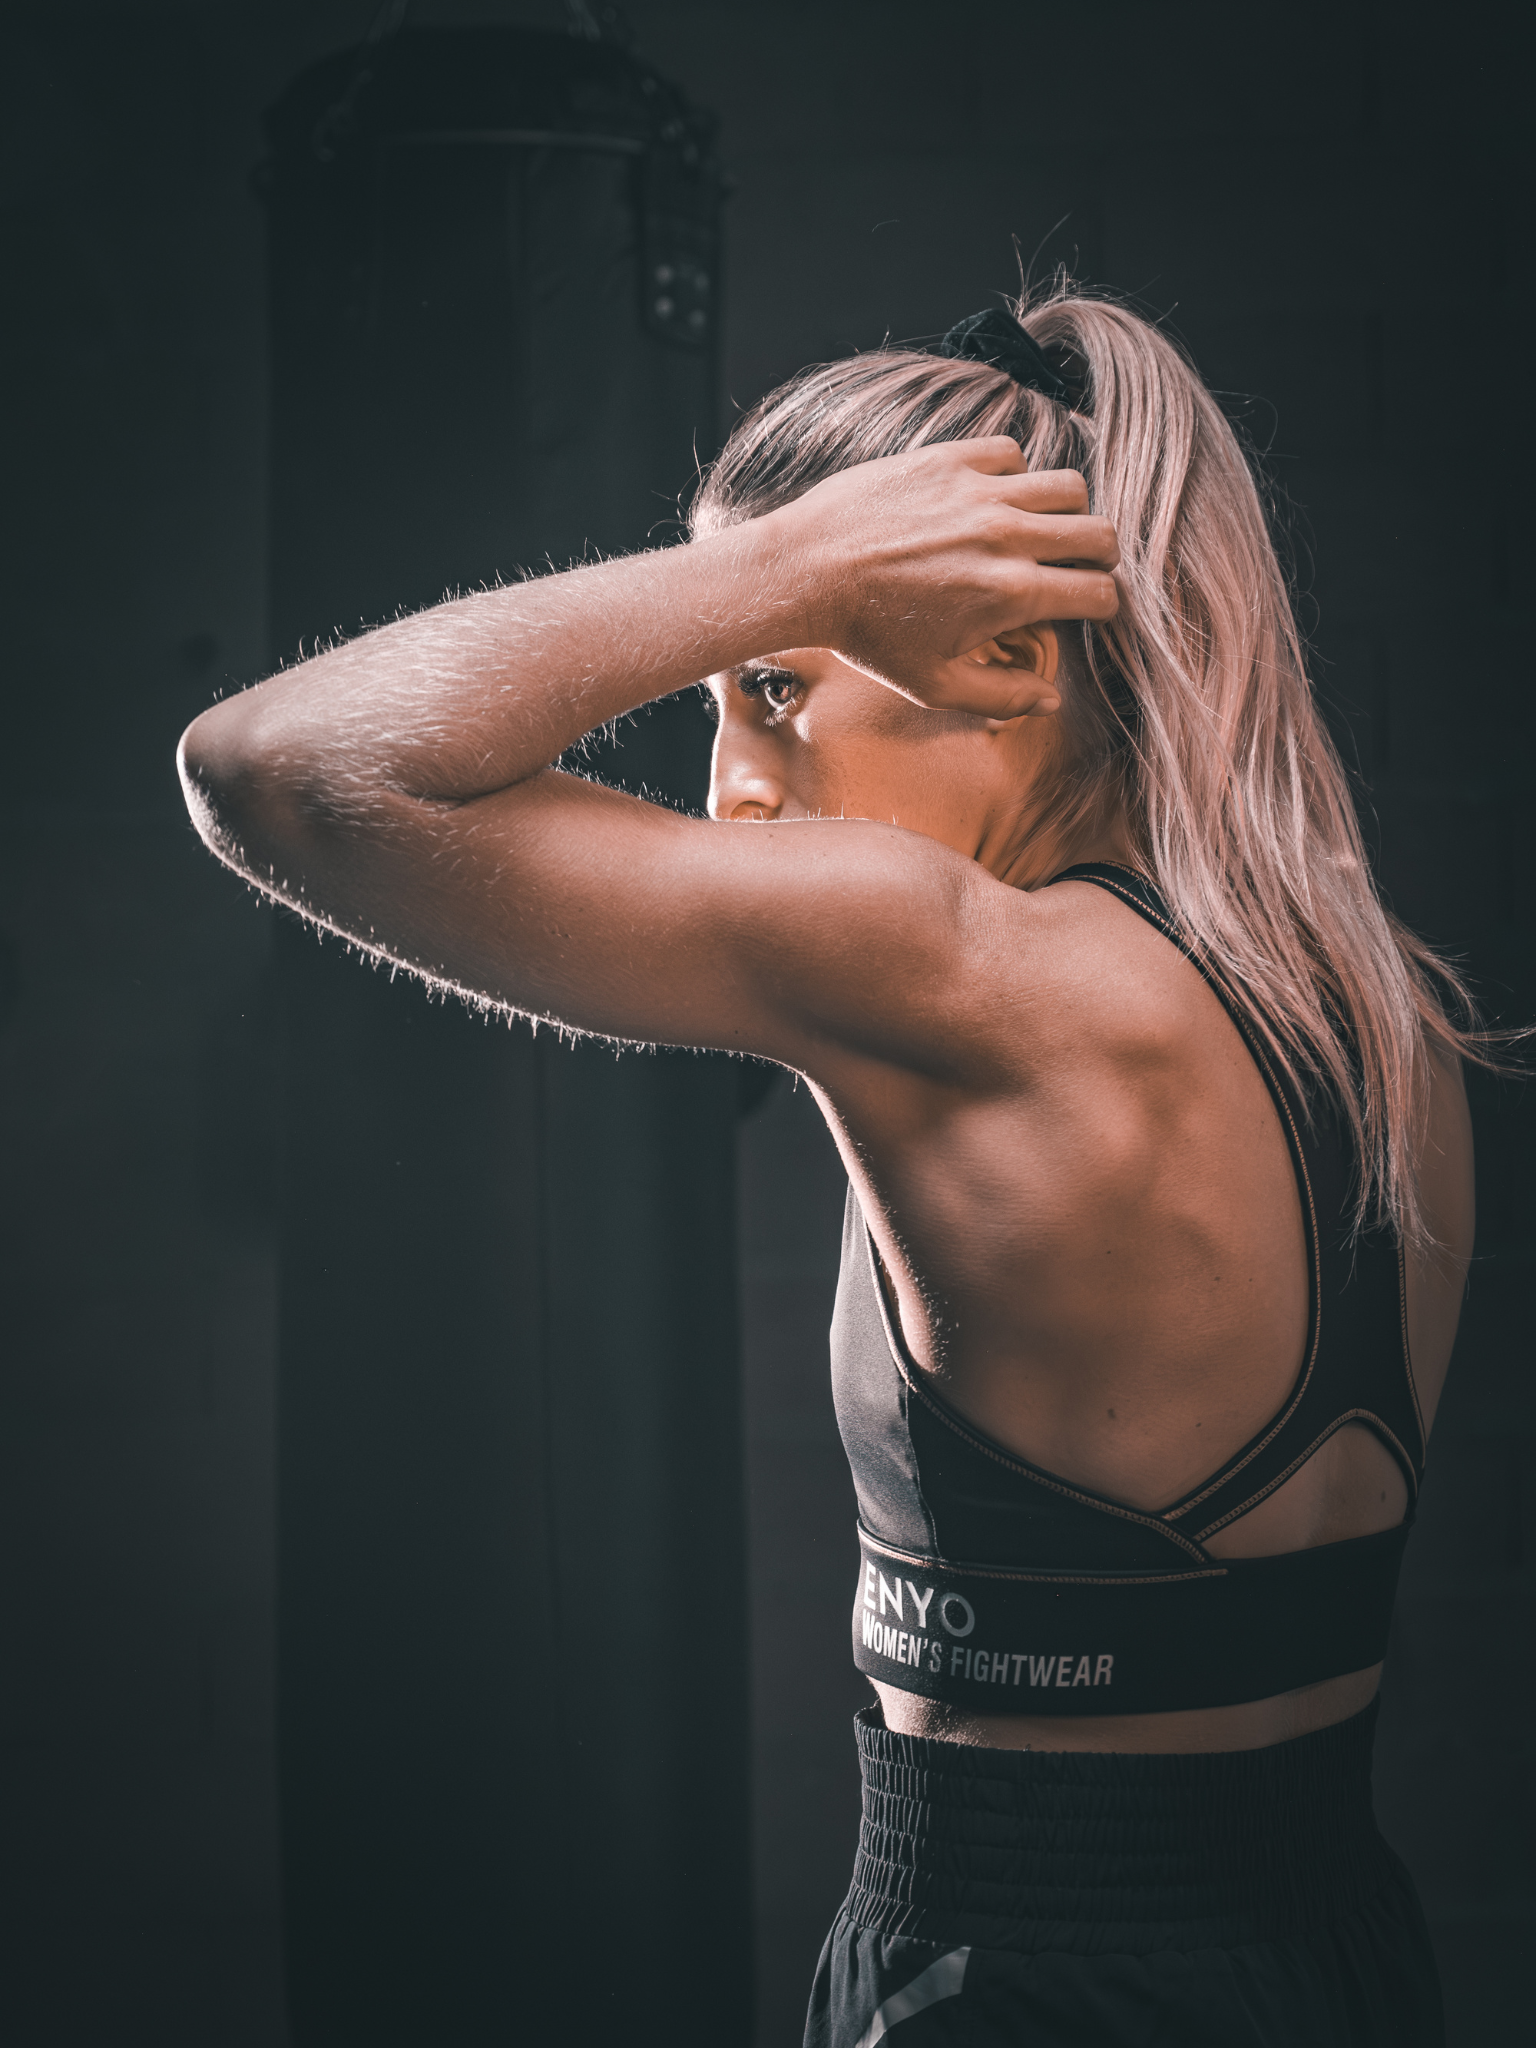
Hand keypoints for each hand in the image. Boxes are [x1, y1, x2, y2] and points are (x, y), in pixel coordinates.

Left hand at [770, 437, 1119, 719]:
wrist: (806, 572)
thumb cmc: (867, 636)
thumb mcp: (933, 685)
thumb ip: (1001, 697)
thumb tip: (1052, 701)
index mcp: (1010, 595)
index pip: (1097, 592)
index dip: (1103, 605)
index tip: (1089, 607)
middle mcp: (1006, 536)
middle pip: (1098, 534)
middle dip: (1099, 557)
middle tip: (1079, 568)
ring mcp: (979, 492)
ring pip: (1068, 487)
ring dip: (1067, 513)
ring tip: (1045, 530)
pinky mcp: (949, 460)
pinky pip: (1012, 454)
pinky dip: (1015, 475)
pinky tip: (994, 499)